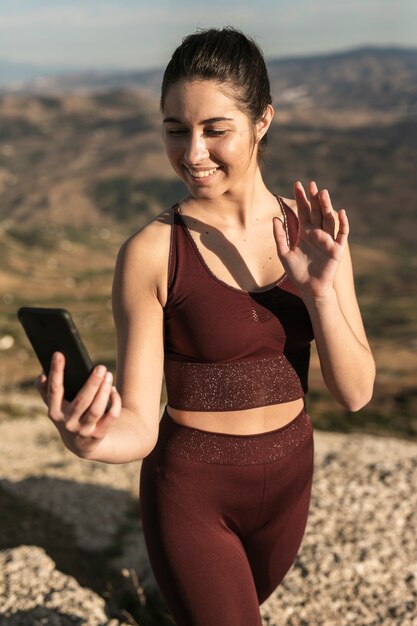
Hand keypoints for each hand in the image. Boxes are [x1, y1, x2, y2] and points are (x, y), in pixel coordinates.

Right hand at [36, 352, 121, 457]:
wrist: (81, 444)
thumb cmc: (68, 415)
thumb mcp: (55, 405)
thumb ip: (45, 390)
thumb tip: (42, 372)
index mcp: (54, 412)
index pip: (54, 390)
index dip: (55, 372)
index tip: (59, 354)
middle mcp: (68, 422)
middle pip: (81, 401)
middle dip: (92, 383)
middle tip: (100, 367)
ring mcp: (83, 430)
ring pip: (96, 410)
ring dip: (104, 391)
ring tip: (108, 375)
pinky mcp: (98, 435)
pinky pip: (110, 417)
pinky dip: (114, 402)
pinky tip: (113, 390)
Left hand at [273, 181, 348, 299]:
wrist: (309, 288)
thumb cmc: (296, 272)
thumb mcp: (283, 253)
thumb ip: (280, 236)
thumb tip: (274, 218)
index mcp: (305, 232)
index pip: (303, 210)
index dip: (301, 198)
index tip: (297, 184)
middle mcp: (317, 232)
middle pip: (317, 211)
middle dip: (314, 198)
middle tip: (311, 184)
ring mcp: (328, 239)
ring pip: (329, 219)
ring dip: (327, 206)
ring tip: (323, 193)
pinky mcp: (337, 248)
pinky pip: (342, 234)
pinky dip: (343, 223)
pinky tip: (340, 212)